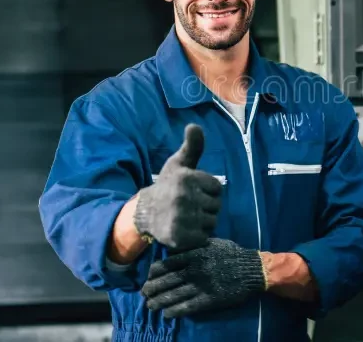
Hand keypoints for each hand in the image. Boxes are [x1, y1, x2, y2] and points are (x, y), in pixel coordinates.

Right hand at [133, 124, 221, 249]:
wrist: (144, 212)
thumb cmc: (168, 185)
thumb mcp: (179, 164)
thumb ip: (192, 146)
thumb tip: (194, 125)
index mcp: (187, 178)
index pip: (218, 188)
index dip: (208, 191)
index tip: (194, 191)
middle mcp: (183, 197)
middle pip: (217, 206)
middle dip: (206, 207)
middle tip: (188, 205)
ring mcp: (181, 218)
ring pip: (212, 222)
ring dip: (203, 222)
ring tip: (187, 216)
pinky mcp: (180, 237)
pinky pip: (204, 238)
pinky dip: (197, 236)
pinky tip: (185, 229)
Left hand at [141, 238, 266, 317]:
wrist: (252, 269)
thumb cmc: (231, 254)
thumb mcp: (211, 243)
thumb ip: (193, 246)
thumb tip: (174, 250)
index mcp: (194, 254)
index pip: (167, 264)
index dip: (154, 272)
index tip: (149, 277)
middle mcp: (194, 269)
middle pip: (166, 280)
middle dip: (152, 288)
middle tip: (144, 293)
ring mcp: (201, 285)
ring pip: (173, 295)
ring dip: (159, 301)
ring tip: (150, 306)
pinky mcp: (208, 299)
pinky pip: (187, 306)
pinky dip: (174, 311)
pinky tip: (166, 314)